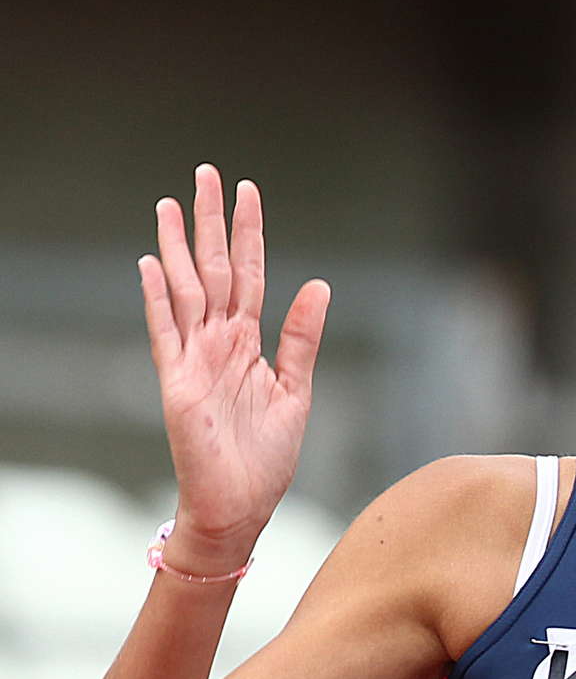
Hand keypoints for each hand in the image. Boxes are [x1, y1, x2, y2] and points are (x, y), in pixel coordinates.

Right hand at [138, 165, 329, 560]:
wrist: (241, 505)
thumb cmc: (266, 457)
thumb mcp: (296, 391)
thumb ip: (302, 338)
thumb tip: (319, 284)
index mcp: (248, 342)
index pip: (250, 274)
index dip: (250, 233)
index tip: (248, 191)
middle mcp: (219, 342)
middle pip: (215, 269)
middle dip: (211, 222)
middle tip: (206, 173)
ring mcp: (195, 359)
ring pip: (186, 289)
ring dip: (179, 247)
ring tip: (170, 204)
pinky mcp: (177, 382)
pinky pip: (165, 333)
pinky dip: (158, 299)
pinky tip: (152, 264)